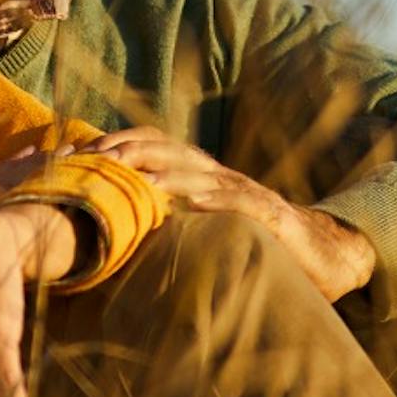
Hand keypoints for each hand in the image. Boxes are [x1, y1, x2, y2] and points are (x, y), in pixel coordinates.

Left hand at [83, 128, 377, 301]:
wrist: (320, 253)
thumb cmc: (255, 243)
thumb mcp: (203, 228)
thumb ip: (167, 220)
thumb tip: (113, 227)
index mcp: (199, 174)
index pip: (151, 145)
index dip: (114, 143)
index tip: (77, 153)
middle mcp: (218, 175)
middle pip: (168, 148)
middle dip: (128, 148)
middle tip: (92, 157)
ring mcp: (243, 192)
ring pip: (197, 170)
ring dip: (161, 168)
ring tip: (128, 172)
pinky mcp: (268, 214)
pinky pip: (236, 201)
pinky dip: (210, 197)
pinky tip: (187, 200)